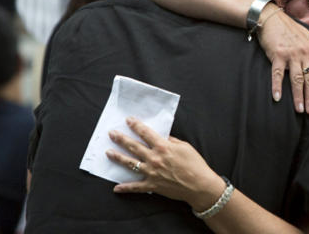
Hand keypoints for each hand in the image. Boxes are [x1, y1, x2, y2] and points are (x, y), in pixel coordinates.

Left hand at [106, 117, 225, 210]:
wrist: (200, 186)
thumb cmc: (195, 165)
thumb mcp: (185, 147)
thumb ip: (171, 141)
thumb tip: (161, 137)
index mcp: (163, 147)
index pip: (145, 133)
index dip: (136, 125)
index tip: (128, 120)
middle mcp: (154, 158)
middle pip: (133, 146)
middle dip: (121, 139)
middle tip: (112, 134)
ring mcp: (151, 173)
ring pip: (130, 164)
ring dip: (118, 157)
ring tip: (108, 152)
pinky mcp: (152, 186)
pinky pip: (136, 187)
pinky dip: (125, 188)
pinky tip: (116, 188)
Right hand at [258, 4, 308, 113]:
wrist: (271, 18)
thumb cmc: (290, 29)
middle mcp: (304, 53)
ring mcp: (291, 55)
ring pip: (297, 79)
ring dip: (298, 95)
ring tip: (299, 110)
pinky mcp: (277, 55)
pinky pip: (278, 74)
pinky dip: (277, 86)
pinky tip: (277, 97)